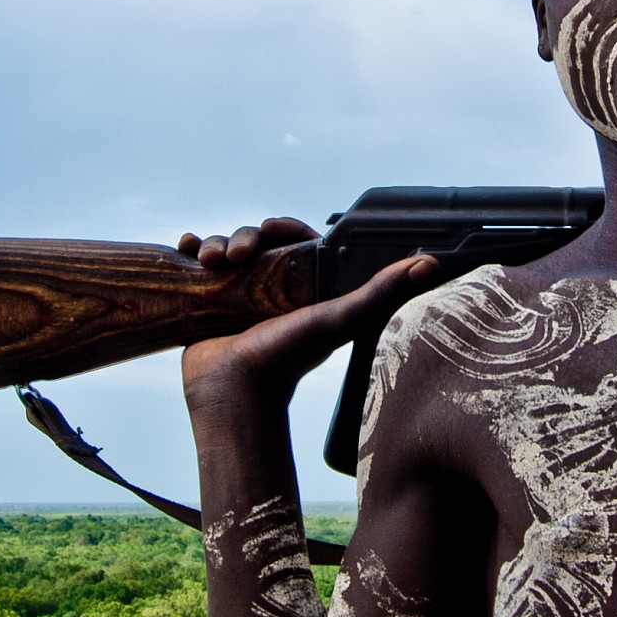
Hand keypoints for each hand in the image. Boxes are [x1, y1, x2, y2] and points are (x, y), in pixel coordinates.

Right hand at [178, 218, 436, 401]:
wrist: (236, 390)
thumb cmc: (289, 359)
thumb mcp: (339, 318)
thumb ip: (381, 291)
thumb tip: (429, 264)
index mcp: (299, 285)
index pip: (291, 239)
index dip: (282, 227)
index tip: (273, 230)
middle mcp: (267, 287)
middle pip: (255, 239)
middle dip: (245, 236)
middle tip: (239, 256)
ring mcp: (234, 294)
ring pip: (224, 246)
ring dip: (215, 242)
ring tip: (212, 261)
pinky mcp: (206, 301)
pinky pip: (196, 263)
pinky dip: (191, 248)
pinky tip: (187, 247)